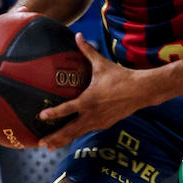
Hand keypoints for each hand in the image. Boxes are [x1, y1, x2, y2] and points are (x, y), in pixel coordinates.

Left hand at [37, 33, 150, 150]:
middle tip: (41, 144)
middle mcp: (92, 114)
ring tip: (51, 147)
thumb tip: (77, 35)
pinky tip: (71, 137)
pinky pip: (87, 130)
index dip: (53, 113)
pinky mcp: (105, 124)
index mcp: (88, 100)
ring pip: (77, 134)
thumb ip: (87, 51)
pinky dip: (77, 135)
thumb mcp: (101, 64)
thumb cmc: (120, 76)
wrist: (141, 90)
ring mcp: (99, 122)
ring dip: (63, 140)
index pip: (67, 109)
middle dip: (55, 137)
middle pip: (69, 130)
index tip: (41, 116)